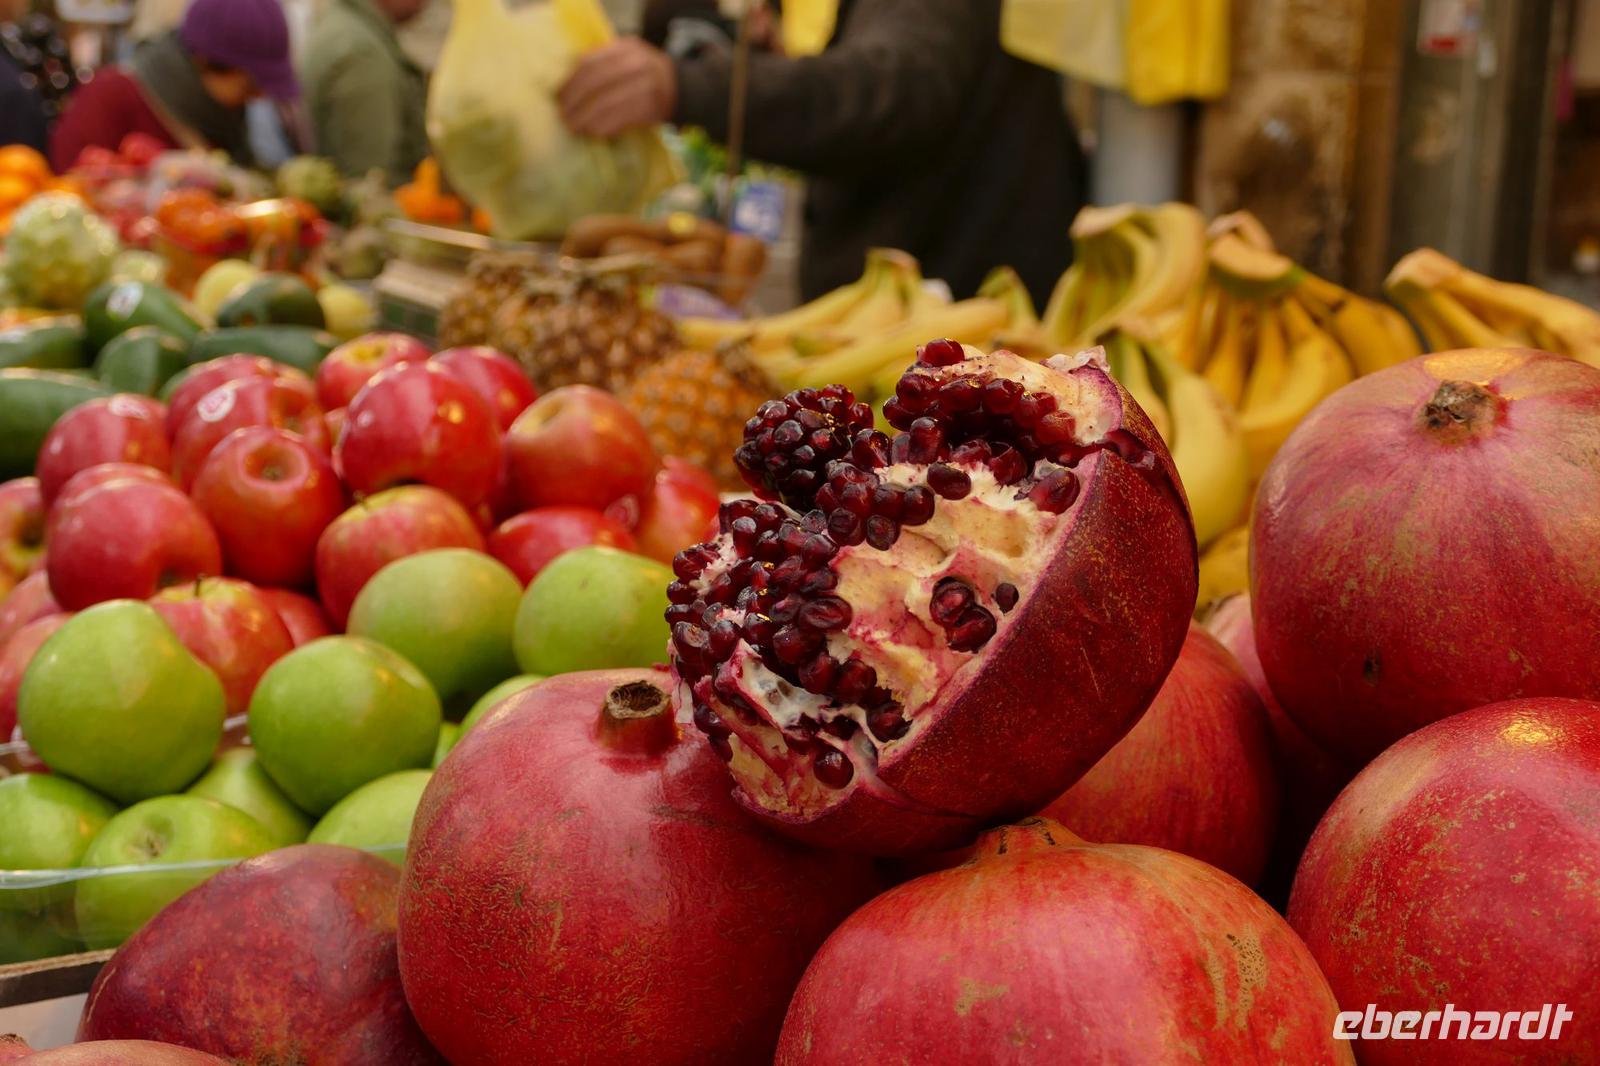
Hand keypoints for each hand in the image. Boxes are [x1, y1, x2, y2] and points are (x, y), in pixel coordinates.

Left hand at [558, 38, 677, 138]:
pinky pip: (620, 119)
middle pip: (595, 83)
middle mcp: (637, 64)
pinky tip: (592, 132)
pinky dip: (603, 127)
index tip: (558, 97)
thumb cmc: (643, 75)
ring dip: (585, 118)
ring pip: (606, 103)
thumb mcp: (626, 58)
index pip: (590, 63)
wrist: (681, 88)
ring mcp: (646, 86)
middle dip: (574, 102)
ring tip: (574, 127)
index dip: (570, 82)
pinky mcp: (651, 109)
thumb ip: (602, 63)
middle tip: (562, 115)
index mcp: (626, 48)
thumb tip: (565, 85)